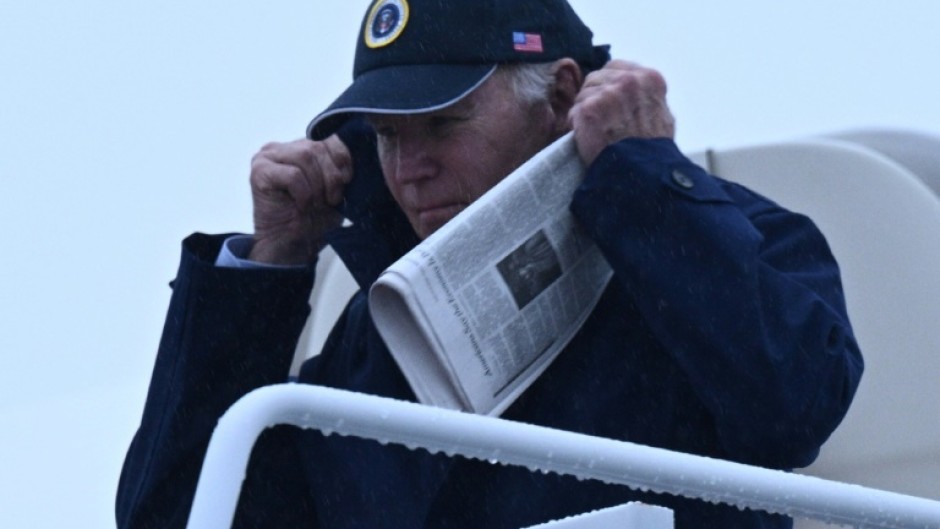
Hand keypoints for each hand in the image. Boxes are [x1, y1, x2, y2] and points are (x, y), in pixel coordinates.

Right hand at [248, 135, 351, 264]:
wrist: (294, 245)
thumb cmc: (315, 218)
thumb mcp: (337, 188)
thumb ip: (341, 166)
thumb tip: (359, 152)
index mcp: (301, 146)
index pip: (328, 137)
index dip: (343, 159)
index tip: (347, 181)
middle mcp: (282, 148)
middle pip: (316, 147)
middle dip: (331, 176)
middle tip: (330, 199)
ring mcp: (267, 157)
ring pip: (304, 157)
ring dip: (317, 186)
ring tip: (315, 203)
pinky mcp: (259, 172)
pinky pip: (292, 175)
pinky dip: (304, 193)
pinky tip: (301, 205)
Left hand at [568, 60, 675, 164]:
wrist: (643, 173)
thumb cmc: (654, 151)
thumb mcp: (662, 116)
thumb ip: (646, 98)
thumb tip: (635, 93)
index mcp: (649, 79)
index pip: (617, 68)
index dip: (608, 84)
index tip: (607, 101)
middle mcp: (628, 80)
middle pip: (596, 78)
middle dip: (594, 96)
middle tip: (599, 120)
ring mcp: (607, 93)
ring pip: (583, 94)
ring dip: (584, 111)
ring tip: (596, 131)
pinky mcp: (589, 109)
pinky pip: (574, 112)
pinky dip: (577, 125)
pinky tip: (587, 138)